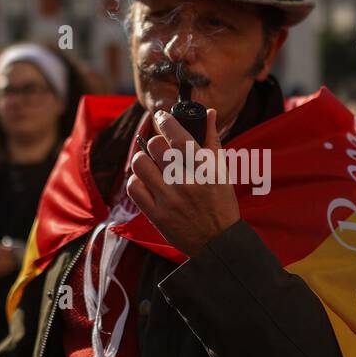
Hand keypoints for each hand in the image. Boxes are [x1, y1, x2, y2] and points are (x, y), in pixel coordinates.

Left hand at [128, 108, 240, 258]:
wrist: (217, 243)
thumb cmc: (221, 204)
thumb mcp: (222, 172)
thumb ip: (212, 141)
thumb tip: (208, 113)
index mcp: (205, 171)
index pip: (180, 136)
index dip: (166, 121)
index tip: (162, 117)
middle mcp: (186, 184)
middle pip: (156, 146)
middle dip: (156, 143)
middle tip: (160, 148)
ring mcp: (169, 200)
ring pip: (141, 164)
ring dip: (144, 160)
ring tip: (151, 165)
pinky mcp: (156, 215)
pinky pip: (134, 187)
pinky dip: (137, 181)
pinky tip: (147, 183)